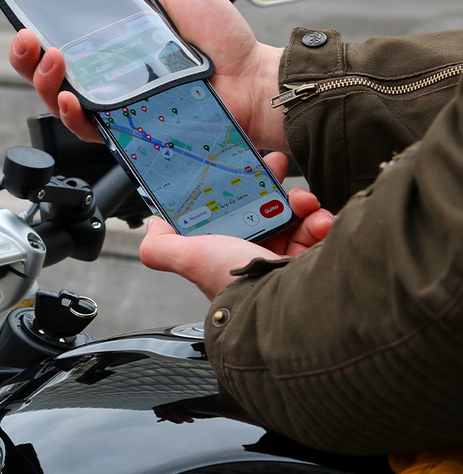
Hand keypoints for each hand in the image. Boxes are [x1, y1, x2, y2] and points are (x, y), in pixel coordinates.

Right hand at [0, 0, 288, 151]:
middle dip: (20, 49)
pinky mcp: (123, 128)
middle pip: (40, 63)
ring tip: (51, 57)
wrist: (251, 82)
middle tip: (23, 32)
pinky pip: (83, 127)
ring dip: (39, 76)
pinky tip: (69, 97)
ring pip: (52, 94)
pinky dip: (69, 111)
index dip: (21, 9)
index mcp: (109, 35)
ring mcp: (110, 99)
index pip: (54, 22)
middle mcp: (103, 68)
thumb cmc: (222, 40)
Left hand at [136, 153, 333, 300]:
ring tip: (304, 202)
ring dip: (301, 202)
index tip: (244, 169)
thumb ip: (163, 246)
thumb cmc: (237, 282)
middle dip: (272, 186)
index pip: (229, 214)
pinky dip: (320, 221)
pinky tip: (319, 221)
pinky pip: (319, 231)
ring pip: (295, 217)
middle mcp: (255, 259)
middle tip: (276, 166)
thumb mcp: (191, 258)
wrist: (288, 308)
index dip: (236, 191)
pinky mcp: (316, 263)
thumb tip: (152, 228)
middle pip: (264, 210)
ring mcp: (287, 262)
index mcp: (225, 255)